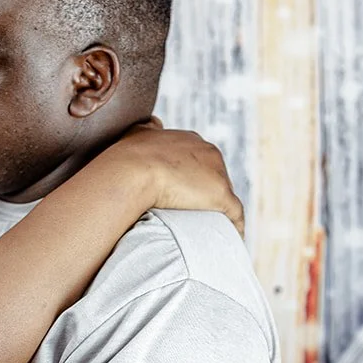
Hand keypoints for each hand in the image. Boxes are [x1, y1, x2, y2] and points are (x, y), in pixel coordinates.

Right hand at [110, 120, 244, 235]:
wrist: (132, 171)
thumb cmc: (128, 157)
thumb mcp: (138, 133)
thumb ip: (148, 128)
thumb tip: (154, 122)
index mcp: (190, 140)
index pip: (198, 162)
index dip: (191, 180)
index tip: (182, 196)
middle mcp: (208, 152)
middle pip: (213, 177)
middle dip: (205, 195)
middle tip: (192, 217)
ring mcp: (217, 174)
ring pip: (224, 195)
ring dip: (218, 211)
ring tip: (208, 231)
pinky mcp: (221, 196)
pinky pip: (234, 214)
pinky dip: (233, 226)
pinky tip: (229, 239)